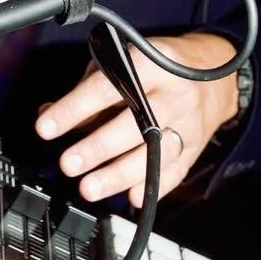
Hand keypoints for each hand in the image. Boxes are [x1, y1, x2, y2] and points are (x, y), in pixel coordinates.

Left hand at [34, 32, 241, 205]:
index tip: (46, 127)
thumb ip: (87, 88)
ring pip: (155, 154)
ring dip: (119, 175)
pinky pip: (175, 173)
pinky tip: (131, 197)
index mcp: (152, 64)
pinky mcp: (195, 147)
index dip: (74, 109)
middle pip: (134, 125)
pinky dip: (152, 188)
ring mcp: (188, 123)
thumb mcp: (124, 61)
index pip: (107, 87)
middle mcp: (174, 93)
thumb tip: (48, 114)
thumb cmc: (158, 66)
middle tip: (68, 163)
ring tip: (89, 187)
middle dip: (97, 148)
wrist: (214, 74)